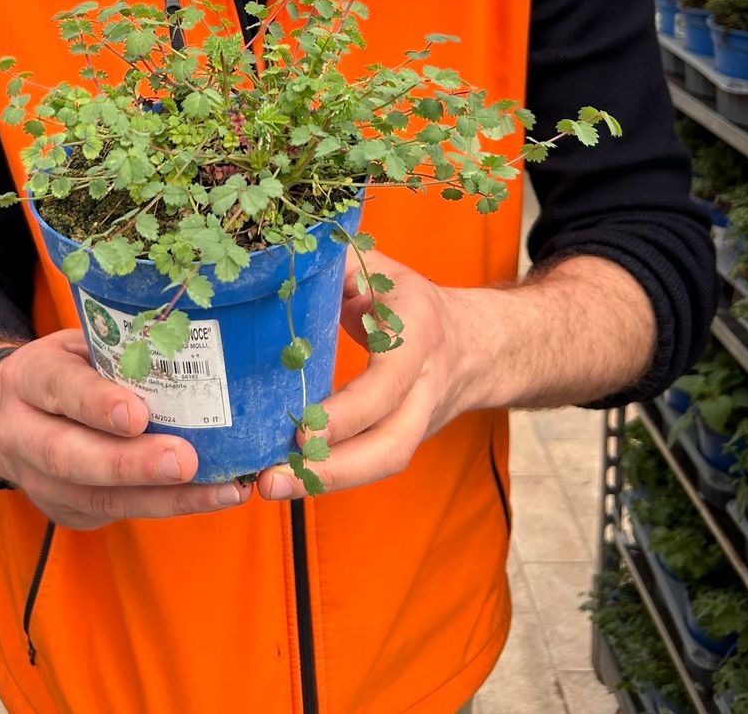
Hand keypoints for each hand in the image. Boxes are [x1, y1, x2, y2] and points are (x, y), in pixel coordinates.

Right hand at [0, 329, 251, 528]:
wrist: (7, 413)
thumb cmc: (64, 369)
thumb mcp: (75, 344)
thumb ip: (116, 349)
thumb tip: (188, 338)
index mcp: (27, 379)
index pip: (58, 388)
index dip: (97, 404)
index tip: (138, 414)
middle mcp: (21, 435)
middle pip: (71, 457)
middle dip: (131, 464)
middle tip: (184, 461)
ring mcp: (38, 482)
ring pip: (97, 498)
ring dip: (163, 497)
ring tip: (218, 489)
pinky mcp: (65, 511)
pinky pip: (116, 514)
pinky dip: (167, 506)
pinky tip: (211, 496)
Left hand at [256, 253, 458, 501]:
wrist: (475, 342)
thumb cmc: (411, 300)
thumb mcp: (379, 269)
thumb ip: (336, 264)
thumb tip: (281, 263)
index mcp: (418, 333)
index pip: (387, 383)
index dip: (347, 412)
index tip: (300, 429)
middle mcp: (425, 384)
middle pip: (392, 444)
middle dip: (333, 469)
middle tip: (273, 478)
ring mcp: (420, 419)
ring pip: (384, 462)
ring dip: (327, 482)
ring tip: (272, 485)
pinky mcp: (406, 438)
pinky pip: (372, 461)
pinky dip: (331, 474)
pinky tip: (289, 476)